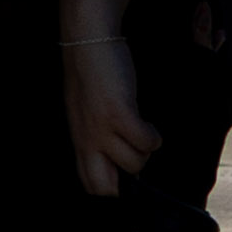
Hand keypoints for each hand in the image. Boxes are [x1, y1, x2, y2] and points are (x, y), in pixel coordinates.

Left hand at [59, 40, 158, 200]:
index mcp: (79, 141)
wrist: (88, 42)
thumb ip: (96, 136)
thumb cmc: (91, 77)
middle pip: (104, 187)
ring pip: (135, 164)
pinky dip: (153, 137)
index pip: (90, 185)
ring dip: (145, 151)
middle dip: (127, 180)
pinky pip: (147, 142)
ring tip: (142, 131)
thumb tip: (118, 160)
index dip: (111, 189)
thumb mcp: (86, 114)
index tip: (126, 177)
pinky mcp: (119, 114)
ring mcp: (101, 129)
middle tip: (135, 156)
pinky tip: (147, 123)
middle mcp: (87, 140)